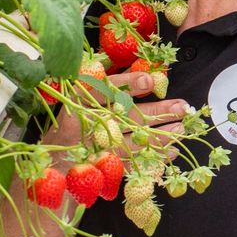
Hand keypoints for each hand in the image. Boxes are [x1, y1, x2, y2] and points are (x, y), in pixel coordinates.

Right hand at [52, 69, 189, 153]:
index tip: (150, 80)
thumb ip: (110, 86)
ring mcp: (94, 146)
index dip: (129, 84)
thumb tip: (142, 71)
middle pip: (126, 115)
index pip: (106, 89)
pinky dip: (153, 157)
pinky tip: (172, 152)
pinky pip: (132, 161)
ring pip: (132, 139)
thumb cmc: (75, 121)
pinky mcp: (101, 165)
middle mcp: (87, 122)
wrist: (54, 159)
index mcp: (81, 100)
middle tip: (182, 106)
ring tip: (182, 129)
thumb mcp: (85, 99)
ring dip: (160, 135)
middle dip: (157, 111)